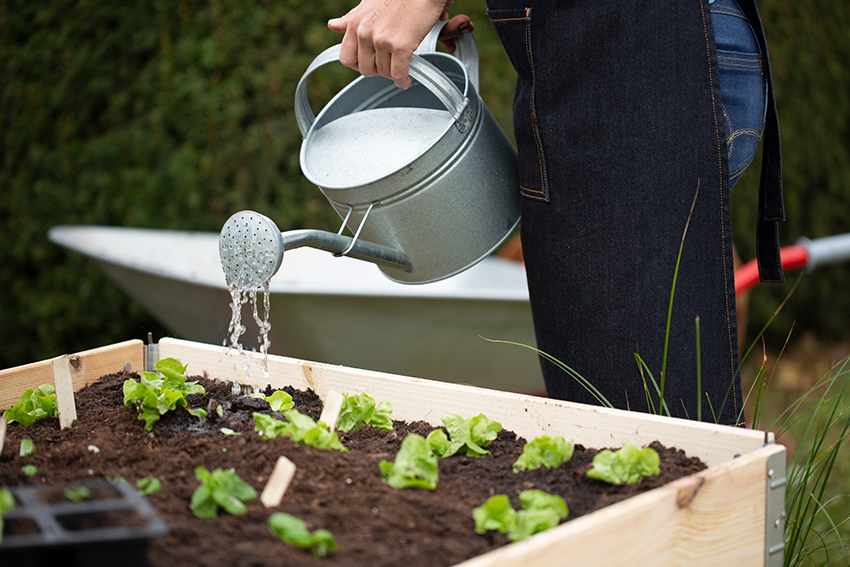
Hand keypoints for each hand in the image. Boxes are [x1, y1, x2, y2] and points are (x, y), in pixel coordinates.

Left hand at [328, 0, 472, 88]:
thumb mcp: (368, 5)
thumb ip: (351, 19)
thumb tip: (332, 25)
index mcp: (355, 23)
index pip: (346, 58)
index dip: (359, 65)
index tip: (371, 64)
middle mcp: (365, 33)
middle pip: (365, 70)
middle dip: (378, 71)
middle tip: (389, 66)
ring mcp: (381, 40)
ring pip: (383, 73)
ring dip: (393, 75)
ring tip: (401, 67)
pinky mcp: (400, 46)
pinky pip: (398, 74)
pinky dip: (403, 80)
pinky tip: (407, 79)